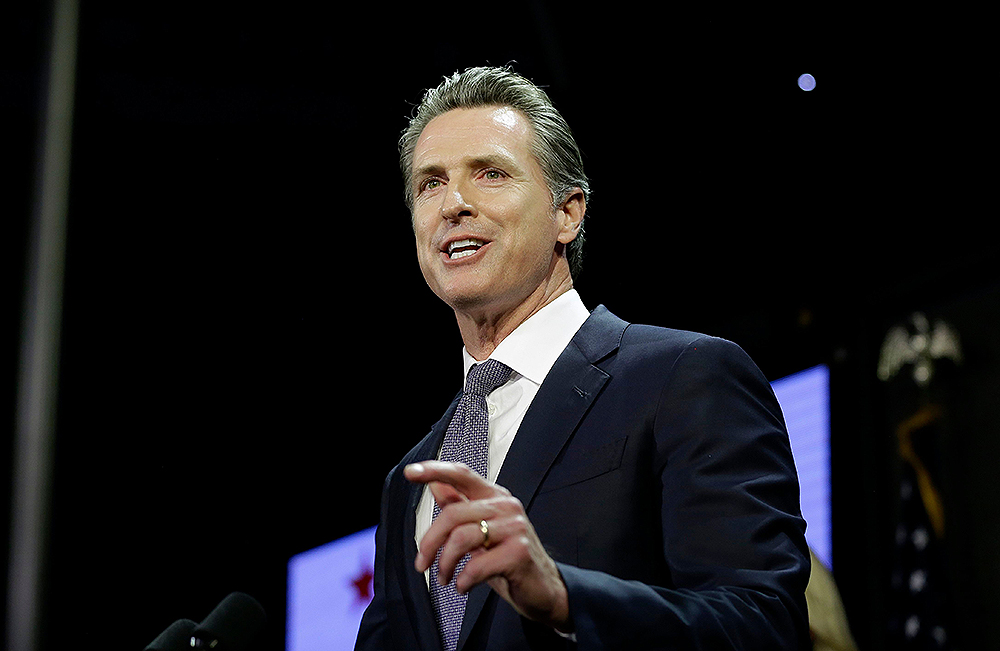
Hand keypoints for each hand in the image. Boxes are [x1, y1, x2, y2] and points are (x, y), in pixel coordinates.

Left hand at [405, 460, 571, 631]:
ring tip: (444, 577)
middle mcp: (506, 506)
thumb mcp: (480, 530)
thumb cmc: (509, 558)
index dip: (435, 470)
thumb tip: (435, 485)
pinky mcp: (519, 552)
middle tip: (422, 564)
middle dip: (430, 542)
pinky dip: (463, 580)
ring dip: (444, 564)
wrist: (543, 588)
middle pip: (452, 513)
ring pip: (461, 538)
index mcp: (494, 496)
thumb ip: (459, 505)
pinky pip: (476, 565)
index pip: (462, 474)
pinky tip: (463, 586)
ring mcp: (515, 527)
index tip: (410, 473)